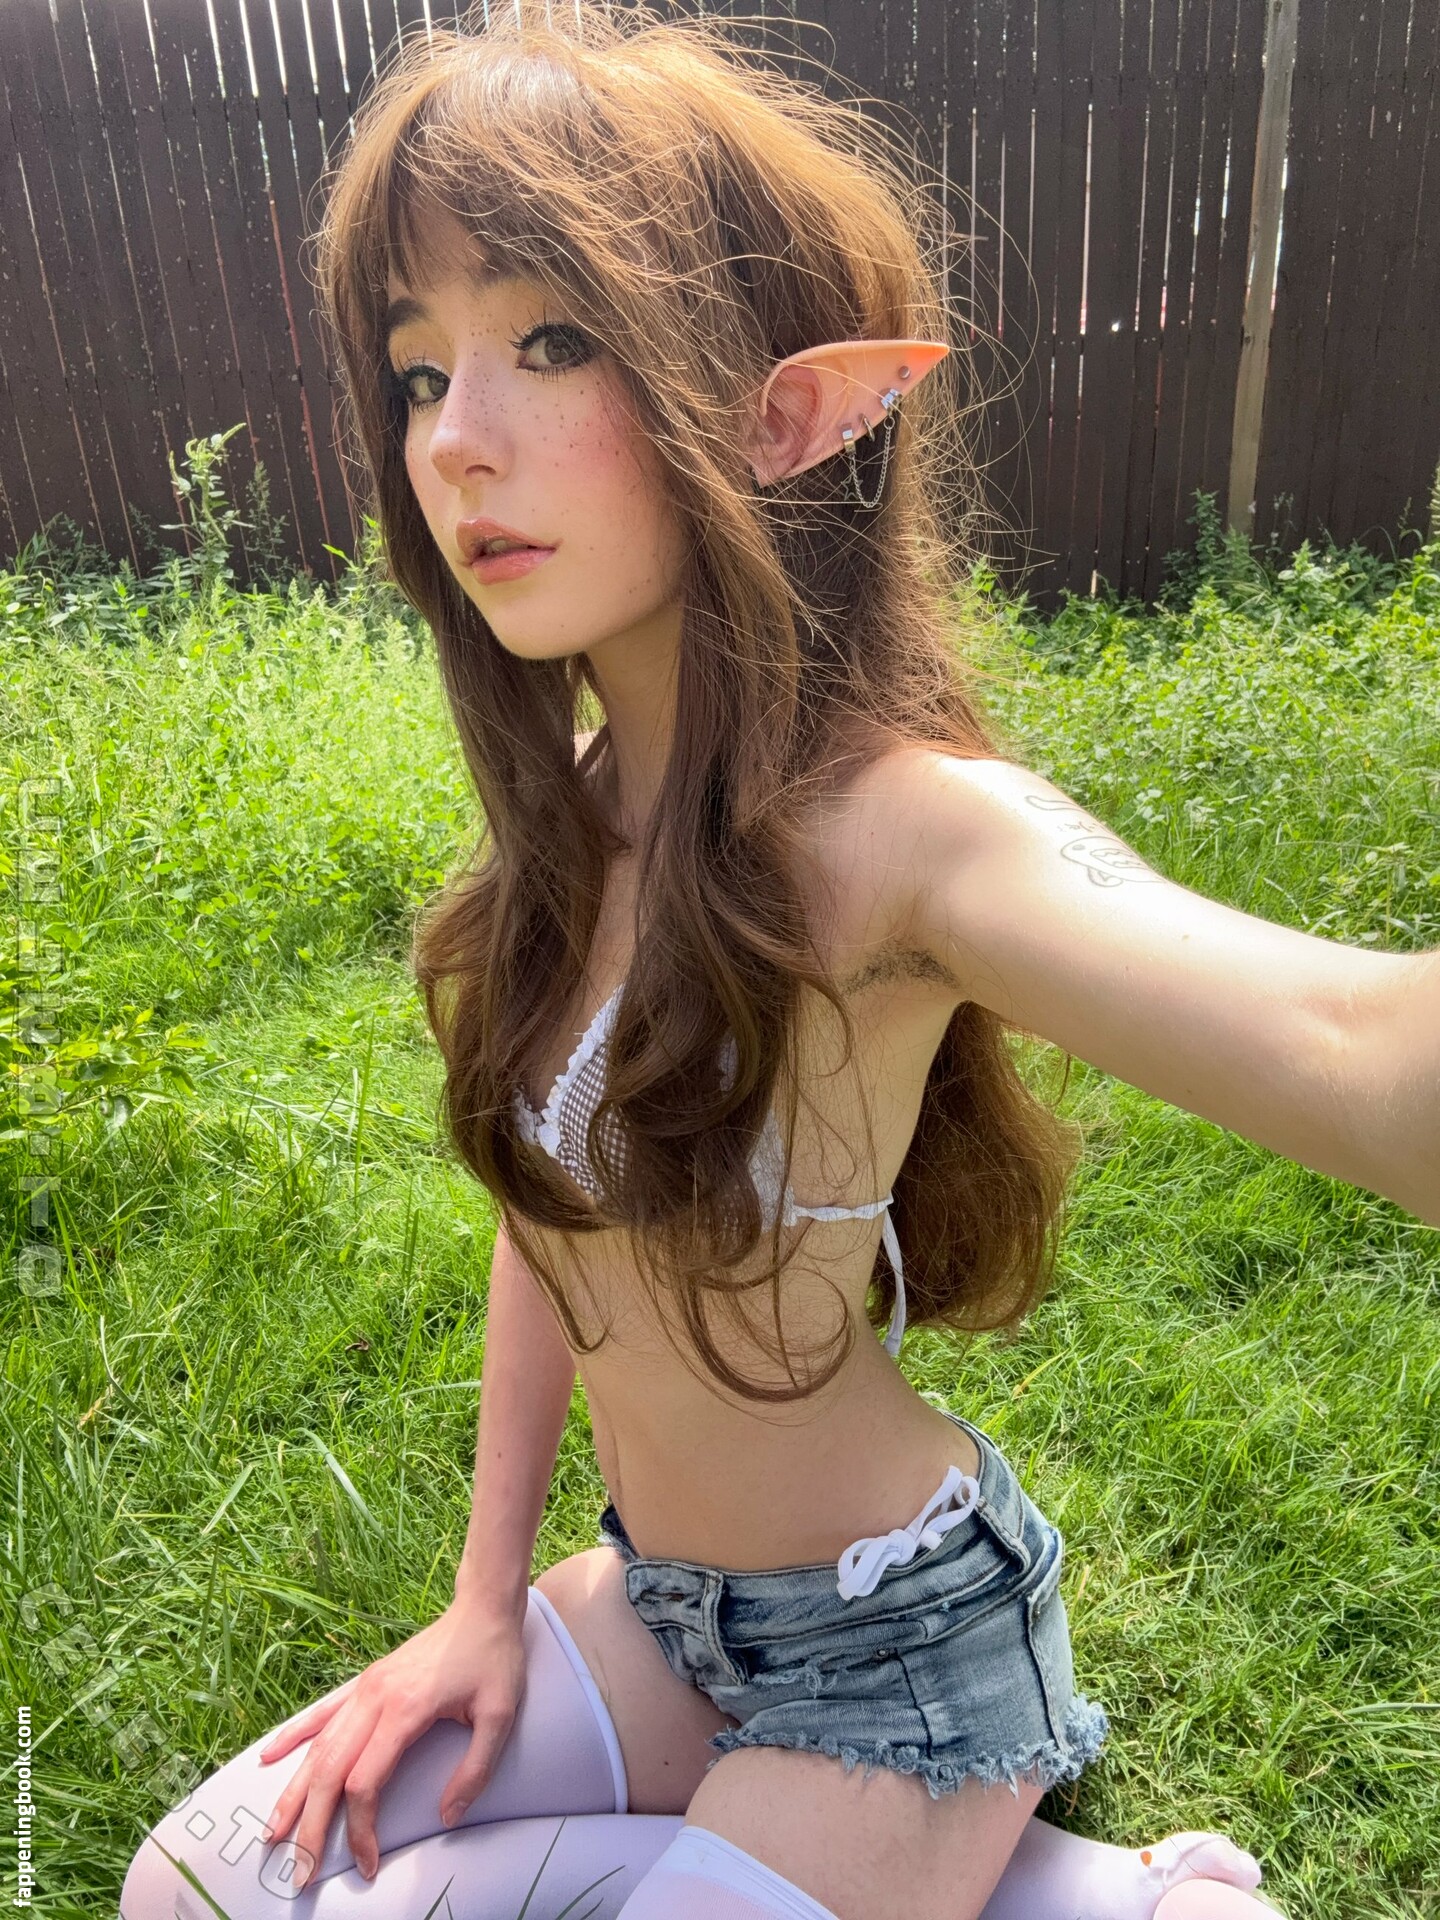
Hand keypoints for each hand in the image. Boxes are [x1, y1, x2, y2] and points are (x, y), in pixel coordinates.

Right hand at [255, 1597, 527, 1888]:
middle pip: (330, 1770)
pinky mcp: (365, 1681)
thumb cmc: (493, 1660)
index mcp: (405, 1709)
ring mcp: (366, 1687)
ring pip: (318, 1746)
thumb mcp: (500, 1715)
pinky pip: (321, 1712)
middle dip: (311, 1825)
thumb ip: (475, 1770)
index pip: (365, 1783)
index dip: (360, 1829)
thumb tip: (446, 1817)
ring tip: (273, 1830)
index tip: (367, 1863)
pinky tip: (270, 1756)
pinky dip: (293, 1736)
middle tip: (299, 1871)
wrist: (483, 1609)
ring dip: (294, 1791)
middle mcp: (375, 1698)